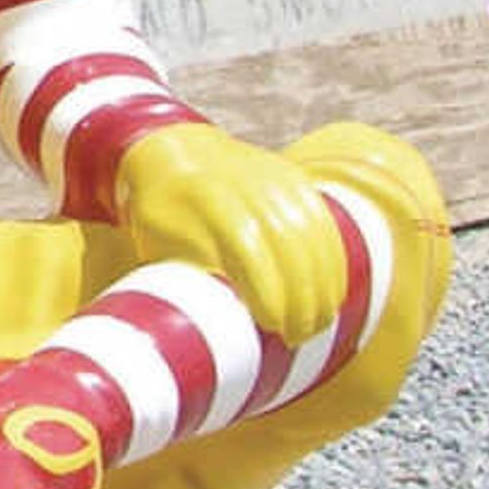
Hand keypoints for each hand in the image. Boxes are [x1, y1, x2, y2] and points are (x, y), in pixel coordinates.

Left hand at [113, 119, 346, 341]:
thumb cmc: (161, 215)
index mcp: (205, 200)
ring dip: (322, 284)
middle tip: (300, 335)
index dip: (266, 290)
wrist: (170, 153)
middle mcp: (243, 184)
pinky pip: (323, 222)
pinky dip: (331, 260)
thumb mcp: (156, 243)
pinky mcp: (293, 178)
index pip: (248, 248)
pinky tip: (331, 291)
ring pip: (312, 236)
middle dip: (300, 296)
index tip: (272, 326)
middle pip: (288, 244)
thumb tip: (205, 334)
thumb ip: (183, 280)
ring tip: (319, 322)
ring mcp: (272, 177)